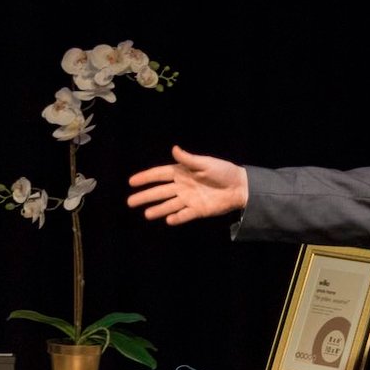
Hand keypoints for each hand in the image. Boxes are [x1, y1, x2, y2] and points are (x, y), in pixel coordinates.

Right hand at [126, 145, 248, 224]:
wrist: (240, 187)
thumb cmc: (223, 171)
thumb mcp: (206, 163)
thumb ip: (189, 159)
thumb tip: (174, 149)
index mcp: (181, 173)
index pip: (159, 175)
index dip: (145, 178)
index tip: (131, 181)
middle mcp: (181, 187)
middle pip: (160, 192)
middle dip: (145, 196)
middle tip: (130, 201)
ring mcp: (188, 199)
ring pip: (169, 205)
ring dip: (158, 209)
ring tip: (146, 213)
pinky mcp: (197, 210)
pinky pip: (184, 215)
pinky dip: (176, 218)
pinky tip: (168, 220)